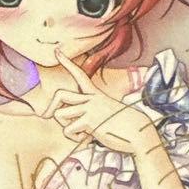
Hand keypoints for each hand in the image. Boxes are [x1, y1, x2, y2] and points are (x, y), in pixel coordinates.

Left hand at [40, 50, 160, 155]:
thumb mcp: (107, 114)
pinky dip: (74, 137)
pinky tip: (87, 137)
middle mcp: (91, 98)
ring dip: (66, 126)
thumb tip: (75, 123)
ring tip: (81, 132)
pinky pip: (68, 130)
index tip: (57, 51)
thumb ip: (90, 114)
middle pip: (60, 94)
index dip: (67, 63)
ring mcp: (90, 108)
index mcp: (96, 94)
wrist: (139, 132)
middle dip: (52, 106)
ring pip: (60, 114)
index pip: (80, 75)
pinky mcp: (90, 120)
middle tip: (49, 117)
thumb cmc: (124, 126)